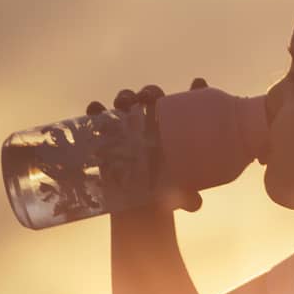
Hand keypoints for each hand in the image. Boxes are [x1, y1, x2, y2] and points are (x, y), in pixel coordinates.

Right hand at [85, 78, 209, 212]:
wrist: (139, 209)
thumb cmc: (166, 195)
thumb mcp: (181, 196)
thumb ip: (188, 199)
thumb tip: (194, 204)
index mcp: (175, 130)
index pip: (185, 105)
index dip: (195, 91)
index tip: (199, 84)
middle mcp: (152, 125)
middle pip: (151, 97)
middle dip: (151, 92)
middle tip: (150, 99)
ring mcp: (128, 129)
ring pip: (125, 102)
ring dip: (125, 96)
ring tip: (124, 102)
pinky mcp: (106, 138)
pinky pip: (98, 119)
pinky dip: (95, 110)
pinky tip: (96, 108)